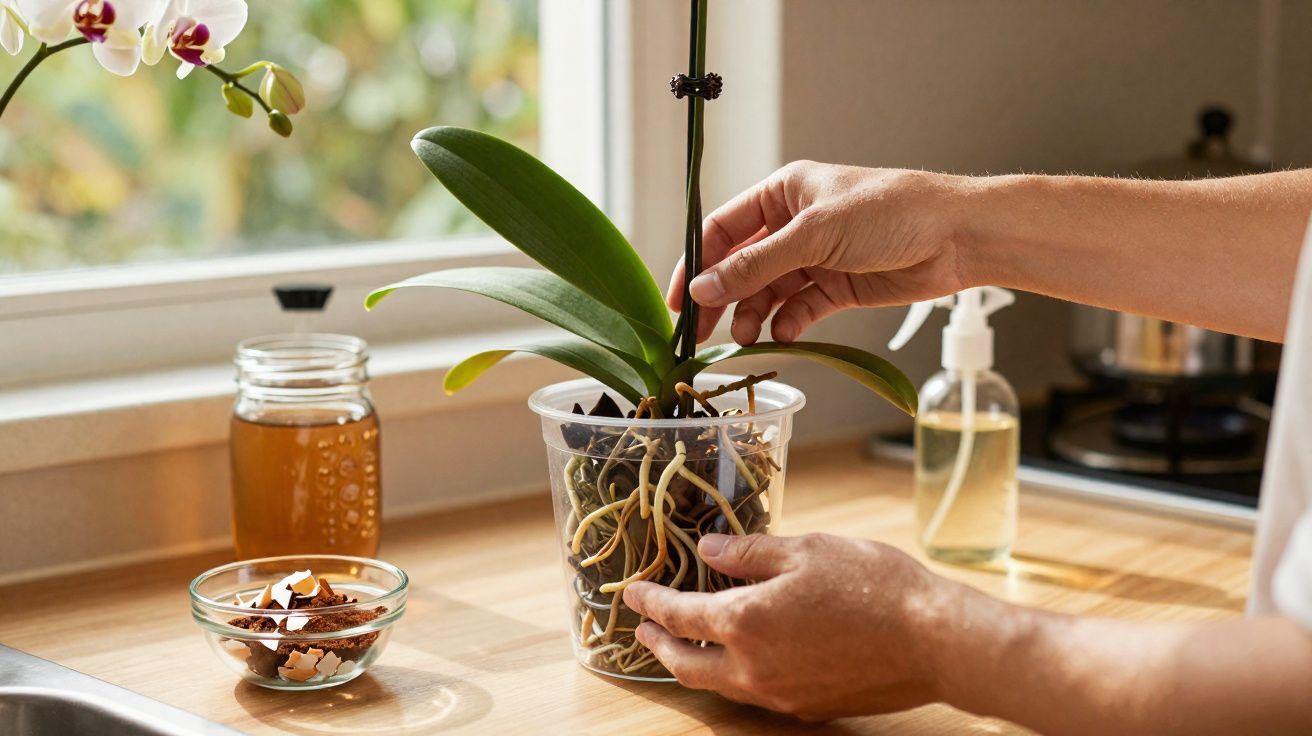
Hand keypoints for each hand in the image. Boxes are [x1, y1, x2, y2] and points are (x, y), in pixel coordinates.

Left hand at [622, 532, 963, 719]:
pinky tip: (742, 656)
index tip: (632, 593)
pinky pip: (754, 693)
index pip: (680, 615)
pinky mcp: (808, 707)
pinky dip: (732, 674)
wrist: (935, 641)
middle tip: (645, 626)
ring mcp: (780, 694)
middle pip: (686, 663)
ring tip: (685, 641)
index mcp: (746, 622)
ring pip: (718, 684)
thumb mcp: (807, 550)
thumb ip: (749, 553)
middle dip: (659, 643)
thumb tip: (708, 549)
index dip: (651, 602)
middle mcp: (754, 668)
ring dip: (693, 662)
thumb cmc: (875, 586)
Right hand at [667, 161, 970, 344]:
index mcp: (783, 194)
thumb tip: (704, 288)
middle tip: (701, 333)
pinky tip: (782, 335)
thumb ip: (757, 264)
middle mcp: (794, 226)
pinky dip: (787, 324)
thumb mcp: (815, 234)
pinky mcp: (837, 287)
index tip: (678, 301)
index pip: (722, 229)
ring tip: (747, 338)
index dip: (696, 263)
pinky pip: (798, 309)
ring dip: (753, 314)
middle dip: (721, 298)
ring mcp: (815, 258)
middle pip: (740, 265)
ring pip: (767, 292)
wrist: (956, 237)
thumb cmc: (890, 212)